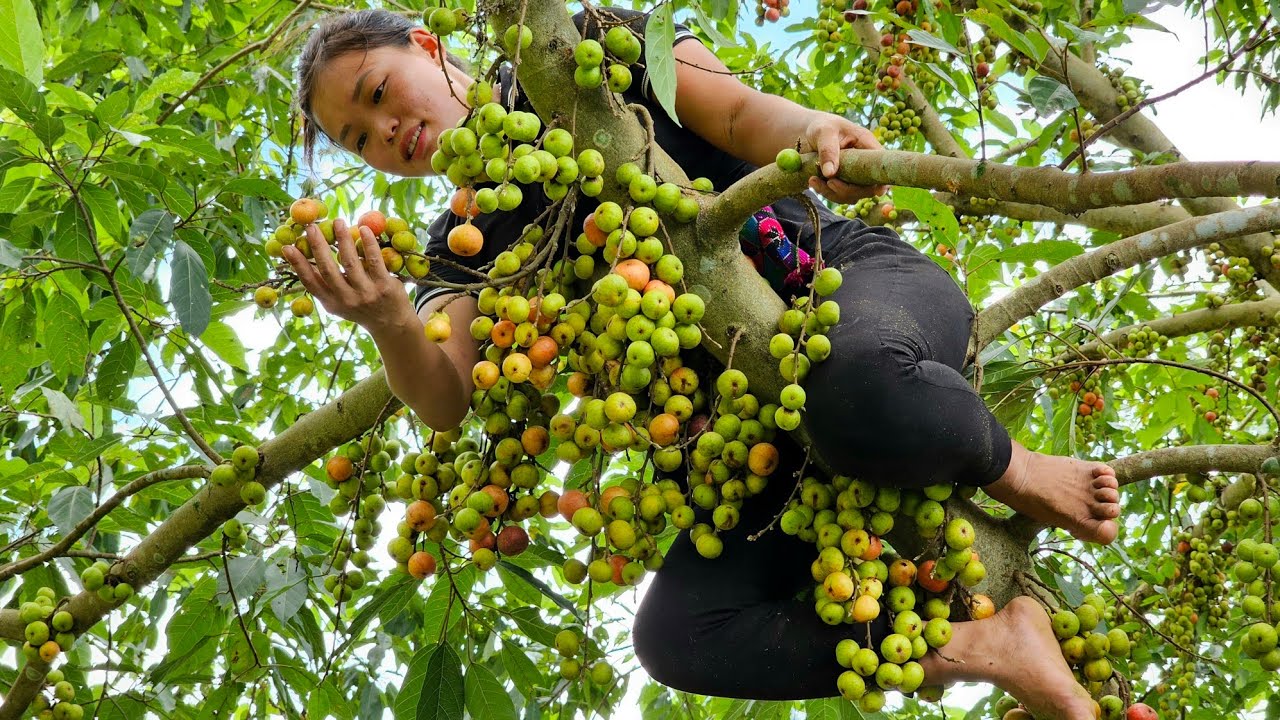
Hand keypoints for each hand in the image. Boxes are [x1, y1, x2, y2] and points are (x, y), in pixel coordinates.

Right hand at [280, 219, 416, 334]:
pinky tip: (364, 229)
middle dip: (318, 246)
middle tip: (311, 227)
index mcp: (331, 302)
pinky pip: (374, 260)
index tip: (287, 247)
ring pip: (350, 262)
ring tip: (338, 221)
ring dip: (343, 239)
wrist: (392, 324)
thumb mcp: (339, 303)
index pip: (310, 282)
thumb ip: (325, 285)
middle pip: (328, 269)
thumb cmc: (361, 306)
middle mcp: (347, 299)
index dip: (297, 265)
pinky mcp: (384, 286)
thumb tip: (305, 258)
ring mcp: (366, 294)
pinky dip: (368, 243)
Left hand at [800, 114, 890, 203]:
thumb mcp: (824, 132)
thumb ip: (827, 151)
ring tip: (813, 180)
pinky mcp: (844, 182)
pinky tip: (813, 182)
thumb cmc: (821, 126)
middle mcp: (864, 163)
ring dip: (834, 193)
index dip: (881, 181)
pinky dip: (826, 193)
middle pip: (868, 187)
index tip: (872, 190)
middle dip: (848, 190)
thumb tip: (830, 173)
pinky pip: (840, 195)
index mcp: (867, 146)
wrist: (809, 132)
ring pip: (853, 195)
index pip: (881, 167)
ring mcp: (855, 175)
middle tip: (829, 182)